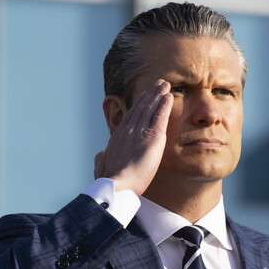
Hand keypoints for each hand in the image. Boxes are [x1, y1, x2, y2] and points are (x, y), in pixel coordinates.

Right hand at [94, 80, 172, 195]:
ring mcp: (139, 131)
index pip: (130, 117)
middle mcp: (128, 130)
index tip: (143, 97)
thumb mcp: (102, 167)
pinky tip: (168, 96)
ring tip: (164, 85)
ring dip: (157, 95)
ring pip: (150, 108)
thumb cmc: (109, 181)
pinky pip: (159, 116)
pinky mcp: (153, 137)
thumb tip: (100, 155)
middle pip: (140, 108)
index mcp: (117, 137)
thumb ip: (101, 159)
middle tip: (157, 84)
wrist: (116, 184)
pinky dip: (164, 105)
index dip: (137, 106)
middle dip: (149, 95)